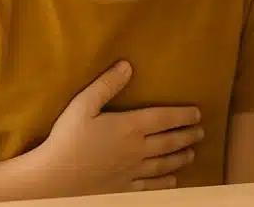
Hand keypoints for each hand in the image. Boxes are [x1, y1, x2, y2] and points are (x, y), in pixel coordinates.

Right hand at [39, 61, 203, 194]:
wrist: (53, 179)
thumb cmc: (66, 139)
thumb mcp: (83, 105)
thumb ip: (106, 85)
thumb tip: (127, 65)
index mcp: (130, 127)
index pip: (165, 118)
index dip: (183, 115)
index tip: (198, 114)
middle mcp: (137, 149)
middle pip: (169, 141)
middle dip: (187, 136)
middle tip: (201, 132)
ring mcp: (131, 171)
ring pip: (164, 164)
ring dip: (180, 157)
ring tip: (191, 153)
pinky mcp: (123, 188)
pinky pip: (150, 186)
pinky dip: (165, 183)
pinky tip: (173, 181)